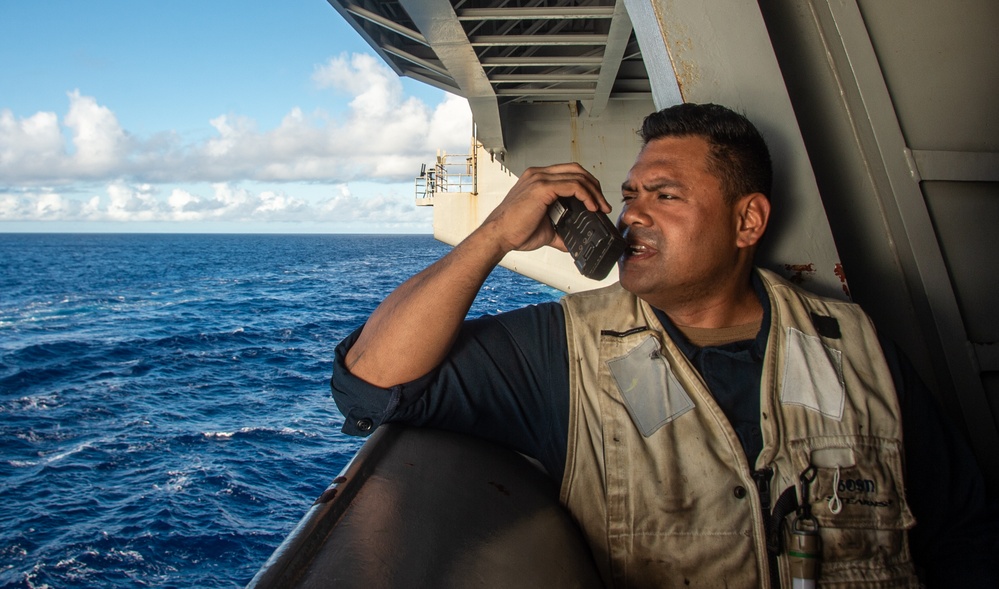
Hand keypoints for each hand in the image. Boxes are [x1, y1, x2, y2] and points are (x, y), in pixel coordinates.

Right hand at [478, 163, 610, 253]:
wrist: (499, 236)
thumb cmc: (515, 231)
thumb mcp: (545, 229)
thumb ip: (560, 230)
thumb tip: (573, 242)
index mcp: (537, 180)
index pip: (569, 173)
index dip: (587, 185)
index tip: (597, 203)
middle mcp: (538, 175)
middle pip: (576, 169)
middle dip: (594, 186)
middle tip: (603, 204)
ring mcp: (539, 178)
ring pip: (578, 175)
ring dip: (594, 191)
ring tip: (601, 207)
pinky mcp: (542, 187)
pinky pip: (573, 185)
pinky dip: (586, 195)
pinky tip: (591, 207)